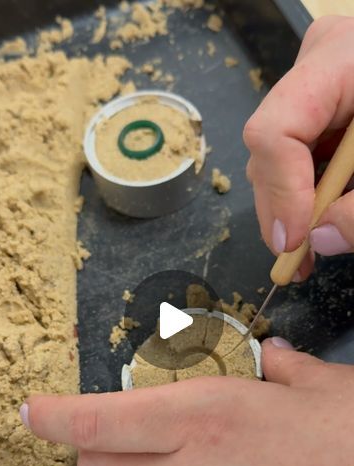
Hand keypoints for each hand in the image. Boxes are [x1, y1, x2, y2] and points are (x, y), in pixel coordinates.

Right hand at [243, 16, 353, 279]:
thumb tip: (321, 241)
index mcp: (337, 61)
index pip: (274, 131)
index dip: (281, 193)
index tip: (296, 241)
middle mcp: (313, 70)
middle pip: (269, 150)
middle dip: (281, 211)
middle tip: (295, 262)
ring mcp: (314, 90)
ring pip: (277, 159)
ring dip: (292, 209)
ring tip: (306, 253)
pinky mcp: (322, 111)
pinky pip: (299, 159)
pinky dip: (308, 197)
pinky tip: (320, 221)